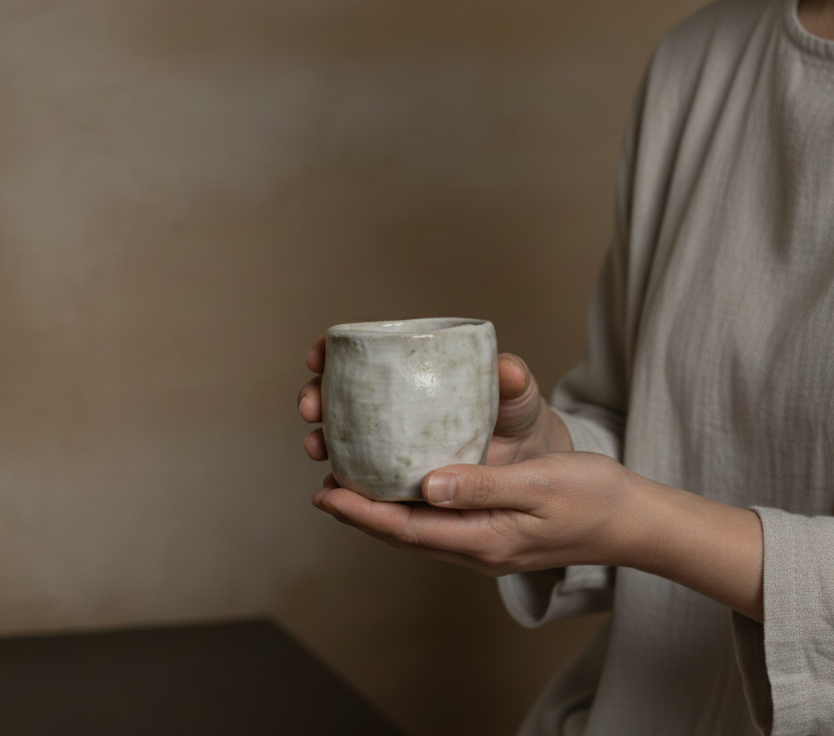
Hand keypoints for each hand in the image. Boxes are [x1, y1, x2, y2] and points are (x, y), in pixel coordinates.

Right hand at [297, 335, 571, 467]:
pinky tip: (335, 488)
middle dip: (314, 396)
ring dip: (320, 439)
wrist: (525, 463)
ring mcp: (392, 441)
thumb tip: (507, 367)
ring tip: (318, 448)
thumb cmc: (517, 418)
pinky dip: (344, 482)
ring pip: (342, 436)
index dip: (331, 352)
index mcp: (412, 370)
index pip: (360, 353)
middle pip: (338, 393)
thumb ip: (514, 382)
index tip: (319, 356)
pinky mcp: (398, 476)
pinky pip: (363, 476)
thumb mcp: (517, 397)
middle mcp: (393, 404)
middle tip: (313, 408)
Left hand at [314, 452, 764, 621]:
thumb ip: (484, 486)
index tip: (327, 493)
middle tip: (325, 487)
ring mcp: (484, 544)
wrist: (631, 521)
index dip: (362, 513)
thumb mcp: (541, 485)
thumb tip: (428, 484)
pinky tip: (403, 487)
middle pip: (403, 535)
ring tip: (350, 487)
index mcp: (484, 539)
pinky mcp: (492, 532)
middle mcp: (476, 548)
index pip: (407, 529)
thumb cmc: (592, 498)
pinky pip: (437, 523)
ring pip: (418, 531)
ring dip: (380, 512)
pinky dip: (410, 507)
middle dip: (360, 514)